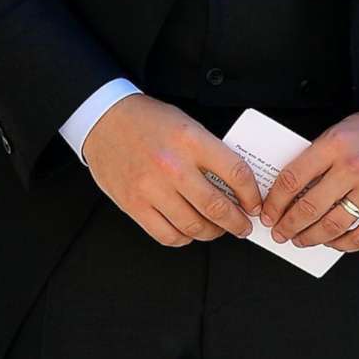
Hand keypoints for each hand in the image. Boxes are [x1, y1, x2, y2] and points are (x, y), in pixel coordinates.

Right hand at [81, 93, 262, 247]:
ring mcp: (151, 188)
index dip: (251, 195)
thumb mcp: (187, 125)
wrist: (104, 120)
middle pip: (217, 208)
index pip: (236, 173)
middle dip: (237, 223)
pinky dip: (184, 238)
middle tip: (243, 226)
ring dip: (212, 233)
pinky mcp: (134, 205)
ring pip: (194, 227)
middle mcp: (172, 166)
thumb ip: (210, 153)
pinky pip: (167, 235)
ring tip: (216, 229)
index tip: (254, 204)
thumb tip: (235, 186)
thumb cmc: (147, 121)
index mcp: (191, 141)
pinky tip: (188, 231)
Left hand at [261, 108, 358, 252]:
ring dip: (311, 238)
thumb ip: (321, 156)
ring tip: (302, 240)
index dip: (275, 202)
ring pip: (332, 225)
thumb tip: (294, 189)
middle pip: (309, 207)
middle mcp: (355, 167)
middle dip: (289, 226)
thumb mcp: (345, 129)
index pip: (293, 178)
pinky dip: (342, 244)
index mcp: (336, 144)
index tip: (269, 213)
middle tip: (281, 233)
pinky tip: (333, 242)